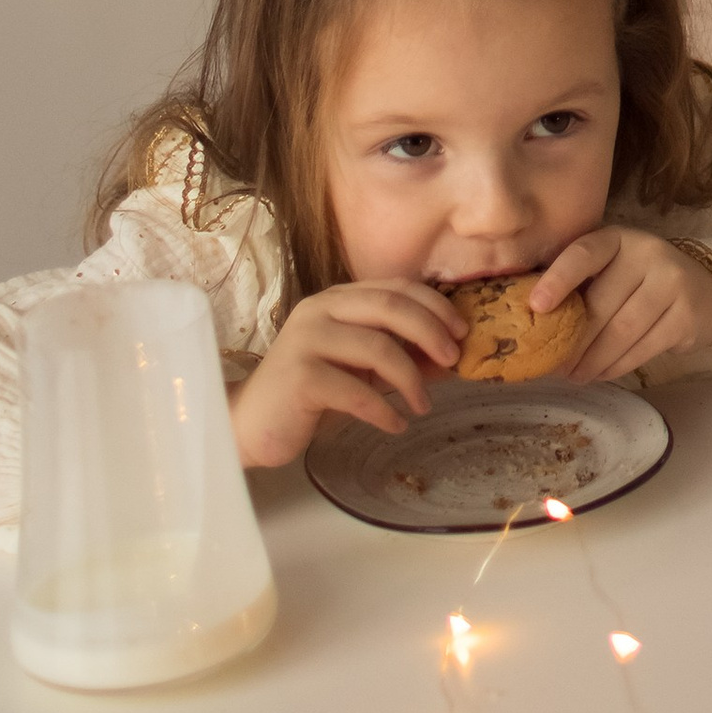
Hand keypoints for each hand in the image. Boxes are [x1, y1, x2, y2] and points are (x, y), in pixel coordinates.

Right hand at [229, 277, 465, 468]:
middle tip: (453, 360)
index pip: (396, 287)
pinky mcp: (300, 376)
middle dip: (431, 332)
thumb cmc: (309, 394)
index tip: (462, 331)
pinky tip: (396, 423)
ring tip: (422, 405)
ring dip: (411, 379)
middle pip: (391, 307)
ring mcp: (307, 340)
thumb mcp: (360, 370)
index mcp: (336, 299)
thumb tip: (450, 360)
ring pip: (378, 348)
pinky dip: (384, 409)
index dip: (435, 306)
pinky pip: (356, 391)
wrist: (249, 424)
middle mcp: (320, 309)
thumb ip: (398, 357)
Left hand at [531, 226, 711, 381]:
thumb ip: (580, 284)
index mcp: (619, 238)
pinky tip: (603, 373)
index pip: (584, 253)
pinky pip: (643, 348)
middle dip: (574, 341)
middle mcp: (648, 253)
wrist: (705, 294)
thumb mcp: (613, 269)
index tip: (536, 306)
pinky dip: (617, 366)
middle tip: (555, 365)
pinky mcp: (686, 315)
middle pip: (601, 304)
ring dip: (593, 360)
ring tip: (576, 376)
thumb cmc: (640, 282)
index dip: (559, 279)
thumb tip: (532, 322)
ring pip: (621, 331)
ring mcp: (672, 282)